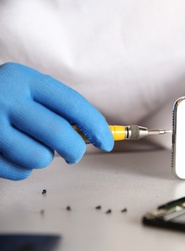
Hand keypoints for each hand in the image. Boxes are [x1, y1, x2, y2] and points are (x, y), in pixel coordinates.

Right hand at [0, 63, 113, 179]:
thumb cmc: (2, 99)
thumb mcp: (25, 89)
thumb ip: (55, 106)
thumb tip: (95, 133)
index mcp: (23, 78)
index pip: (73, 104)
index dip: (97, 126)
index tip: (108, 142)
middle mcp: (4, 98)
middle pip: (60, 134)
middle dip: (75, 150)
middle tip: (74, 154)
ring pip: (40, 157)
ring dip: (44, 158)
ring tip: (32, 147)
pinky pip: (18, 172)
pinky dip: (23, 168)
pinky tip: (13, 154)